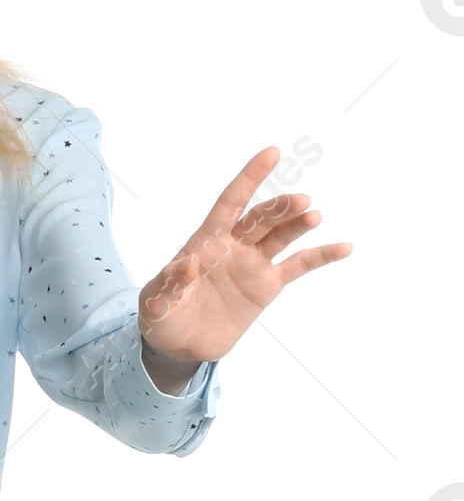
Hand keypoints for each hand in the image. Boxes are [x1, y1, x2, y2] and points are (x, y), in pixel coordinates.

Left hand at [137, 147, 351, 387]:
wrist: (178, 347)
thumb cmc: (162, 316)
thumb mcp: (156, 302)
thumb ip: (170, 283)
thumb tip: (188, 265)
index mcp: (206, 241)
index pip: (231, 202)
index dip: (250, 178)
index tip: (271, 153)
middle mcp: (234, 246)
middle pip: (261, 219)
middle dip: (280, 208)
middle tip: (300, 202)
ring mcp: (253, 264)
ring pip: (281, 236)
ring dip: (297, 224)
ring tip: (313, 215)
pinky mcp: (266, 286)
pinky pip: (299, 266)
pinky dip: (321, 256)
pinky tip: (344, 247)